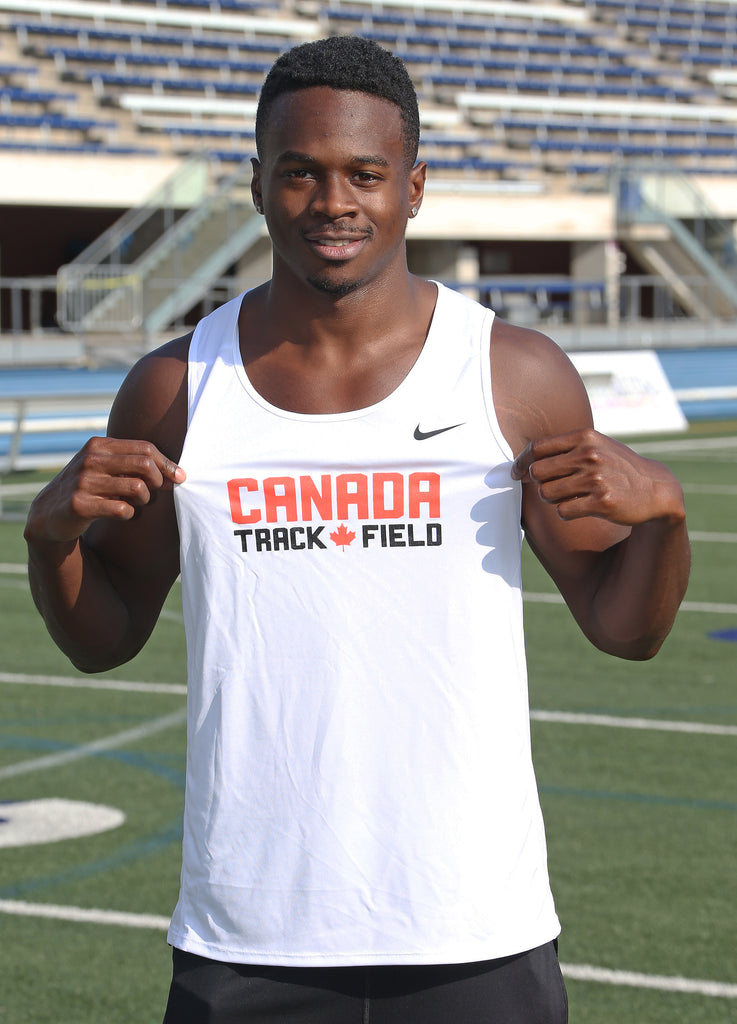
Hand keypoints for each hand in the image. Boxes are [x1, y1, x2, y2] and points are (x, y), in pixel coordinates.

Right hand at [26, 436, 185, 544]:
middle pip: (145, 465)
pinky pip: (123, 509)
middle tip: (155, 492)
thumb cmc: (88, 488)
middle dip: (159, 481)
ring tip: (137, 504)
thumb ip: (133, 463)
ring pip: (137, 488)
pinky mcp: (80, 505)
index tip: (180, 477)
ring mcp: (83, 482)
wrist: (48, 514)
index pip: (145, 448)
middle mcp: (90, 460)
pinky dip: (130, 514)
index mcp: (98, 445)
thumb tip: (178, 473)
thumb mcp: (103, 467)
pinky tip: (122, 514)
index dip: (167, 464)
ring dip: (144, 500)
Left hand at [511, 428, 684, 525]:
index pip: (537, 447)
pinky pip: (563, 511)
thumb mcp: (597, 446)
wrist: (655, 489)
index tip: (517, 472)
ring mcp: (596, 479)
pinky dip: (567, 512)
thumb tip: (525, 462)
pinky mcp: (601, 502)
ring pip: (547, 494)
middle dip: (539, 483)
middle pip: (538, 472)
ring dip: (553, 499)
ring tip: (570, 496)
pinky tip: (581, 508)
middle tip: (551, 487)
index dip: (522, 461)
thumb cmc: (618, 467)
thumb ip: (566, 448)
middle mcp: (589, 455)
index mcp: (584, 437)